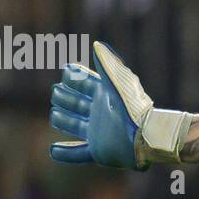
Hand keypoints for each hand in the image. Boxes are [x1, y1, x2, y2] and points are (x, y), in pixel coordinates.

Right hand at [48, 41, 187, 168]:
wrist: (145, 136)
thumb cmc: (133, 107)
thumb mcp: (118, 83)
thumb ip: (107, 64)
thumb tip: (97, 45)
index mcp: (105, 97)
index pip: (86, 84)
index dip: (75, 77)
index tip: (66, 70)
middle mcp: (101, 115)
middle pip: (78, 105)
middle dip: (67, 98)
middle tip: (55, 92)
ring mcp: (99, 134)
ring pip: (76, 126)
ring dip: (64, 121)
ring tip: (54, 115)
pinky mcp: (98, 152)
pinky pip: (78, 154)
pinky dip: (65, 153)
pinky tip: (53, 150)